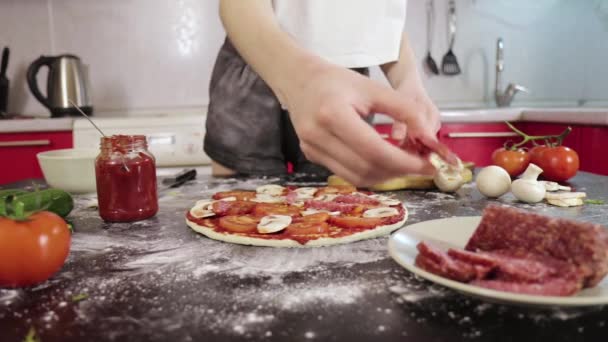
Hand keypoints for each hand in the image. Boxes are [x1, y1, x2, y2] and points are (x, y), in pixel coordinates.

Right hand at [280, 61, 436, 185]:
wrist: (298, 81)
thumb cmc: (336, 81)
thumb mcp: (373, 87)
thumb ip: (404, 109)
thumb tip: (428, 137)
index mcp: (333, 115)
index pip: (374, 150)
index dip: (404, 162)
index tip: (428, 164)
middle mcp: (318, 136)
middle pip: (366, 168)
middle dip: (398, 171)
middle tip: (421, 164)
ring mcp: (312, 150)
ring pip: (357, 177)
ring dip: (385, 175)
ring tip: (404, 164)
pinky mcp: (312, 157)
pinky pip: (346, 173)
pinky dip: (369, 172)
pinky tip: (383, 162)